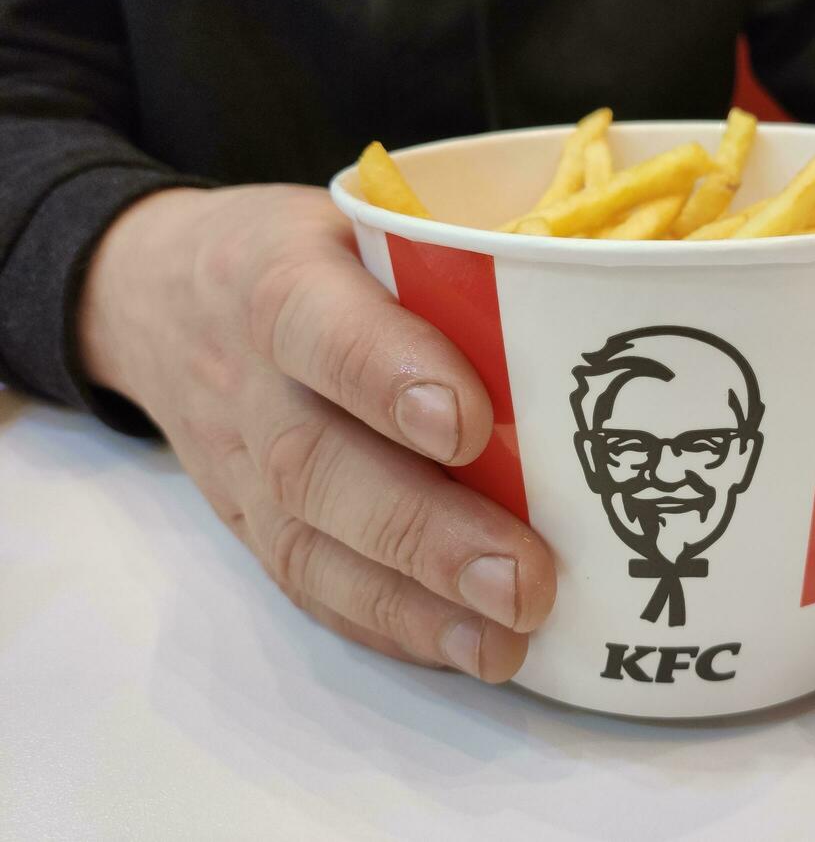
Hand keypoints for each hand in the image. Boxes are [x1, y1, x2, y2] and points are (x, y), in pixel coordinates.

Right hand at [80, 186, 555, 679]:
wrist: (167, 298)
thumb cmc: (309, 255)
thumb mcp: (359, 220)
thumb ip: (449, 256)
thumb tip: (593, 299)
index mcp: (279, 281)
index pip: (319, 326)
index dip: (387, 375)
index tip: (466, 424)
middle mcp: (252, 382)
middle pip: (316, 464)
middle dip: (425, 531)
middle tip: (522, 579)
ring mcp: (241, 466)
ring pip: (310, 544)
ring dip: (415, 603)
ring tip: (506, 638)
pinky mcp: (251, 525)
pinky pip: (308, 586)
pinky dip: (391, 626)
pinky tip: (467, 647)